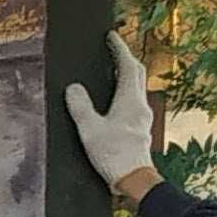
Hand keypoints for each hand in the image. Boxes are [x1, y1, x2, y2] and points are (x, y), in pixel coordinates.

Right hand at [64, 34, 157, 191]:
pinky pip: (134, 102)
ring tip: (112, 71)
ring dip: (126, 75)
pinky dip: (125, 93)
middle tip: (113, 49)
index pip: (128, 66)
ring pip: (137, 88)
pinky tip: (115, 100)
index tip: (111, 36)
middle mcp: (140, 106)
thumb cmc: (114, 156)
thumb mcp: (90, 130)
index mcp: (130, 101)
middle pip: (137, 74)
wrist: (134, 180)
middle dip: (125, 59)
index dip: (119, 49)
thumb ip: (80, 107)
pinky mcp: (140, 129)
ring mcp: (142, 118)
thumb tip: (74, 88)